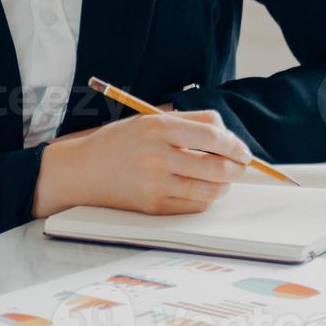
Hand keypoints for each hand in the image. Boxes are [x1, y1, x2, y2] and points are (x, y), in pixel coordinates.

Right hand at [33, 110, 250, 217]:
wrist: (83, 170)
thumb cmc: (122, 142)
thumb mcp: (151, 119)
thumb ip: (191, 121)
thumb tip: (227, 134)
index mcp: (158, 128)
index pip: (213, 137)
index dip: (235, 145)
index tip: (243, 151)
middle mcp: (157, 156)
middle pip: (216, 167)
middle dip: (237, 168)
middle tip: (241, 166)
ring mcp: (154, 184)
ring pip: (209, 190)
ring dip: (225, 186)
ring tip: (225, 180)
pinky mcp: (152, 206)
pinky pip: (193, 206)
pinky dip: (207, 199)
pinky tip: (205, 190)